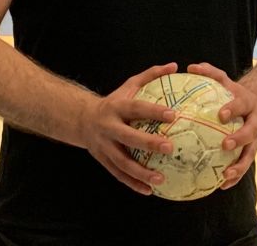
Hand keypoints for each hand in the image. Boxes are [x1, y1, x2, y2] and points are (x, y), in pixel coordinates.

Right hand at [78, 62, 178, 194]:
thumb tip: (175, 65)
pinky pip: (118, 175)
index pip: (136, 108)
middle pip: (128, 137)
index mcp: (116, 108)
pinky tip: (149, 191)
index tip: (173, 114)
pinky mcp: (103, 160)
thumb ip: (151, 75)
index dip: (153, 111)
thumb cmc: (114, 102)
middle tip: (170, 148)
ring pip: (122, 162)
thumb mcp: (128, 85)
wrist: (82, 119)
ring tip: (161, 179)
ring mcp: (104, 146)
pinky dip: (133, 184)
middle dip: (148, 143)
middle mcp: (108, 127)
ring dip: (141, 172)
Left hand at [187, 62, 256, 190]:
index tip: (221, 114)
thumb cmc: (231, 93)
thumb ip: (209, 72)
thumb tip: (191, 67)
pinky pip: (243, 166)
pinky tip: (221, 186)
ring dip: (239, 166)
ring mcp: (255, 140)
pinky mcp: (251, 152)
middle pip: (251, 132)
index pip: (241, 105)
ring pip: (250, 154)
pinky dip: (235, 177)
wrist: (252, 106)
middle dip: (240, 139)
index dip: (233, 109)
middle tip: (225, 144)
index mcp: (248, 104)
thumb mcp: (223, 81)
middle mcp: (255, 122)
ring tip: (225, 176)